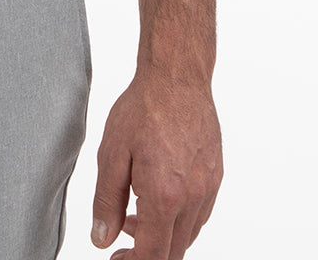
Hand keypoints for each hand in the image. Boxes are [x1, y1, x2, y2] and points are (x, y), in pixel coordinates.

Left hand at [91, 69, 222, 259]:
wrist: (177, 77)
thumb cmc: (143, 109)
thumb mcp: (111, 154)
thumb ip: (105, 202)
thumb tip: (102, 239)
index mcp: (164, 197)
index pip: (152, 255)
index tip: (116, 259)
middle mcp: (192, 199)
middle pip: (173, 252)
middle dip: (146, 253)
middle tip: (121, 243)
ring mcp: (208, 189)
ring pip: (187, 235)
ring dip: (161, 235)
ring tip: (133, 213)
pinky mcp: (215, 177)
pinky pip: (199, 214)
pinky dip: (178, 218)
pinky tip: (158, 198)